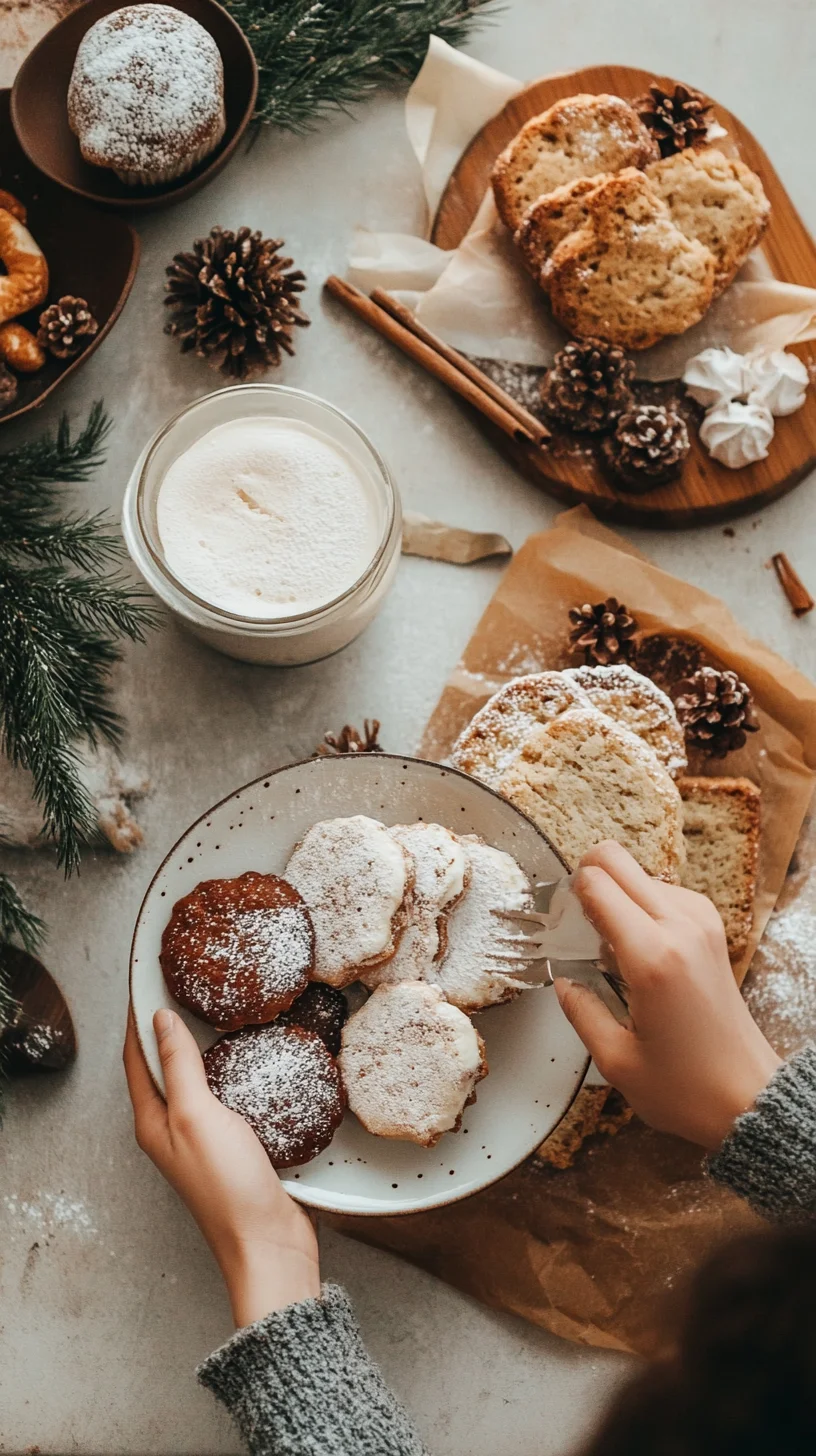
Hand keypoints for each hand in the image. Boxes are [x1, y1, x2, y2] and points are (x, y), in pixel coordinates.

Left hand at [124, 1008, 319, 1325]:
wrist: (269, 1242)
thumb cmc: (227, 1187)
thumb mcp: (196, 1115)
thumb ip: (179, 1066)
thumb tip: (160, 1020)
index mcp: (153, 1123)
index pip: (136, 1058)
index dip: (139, 1018)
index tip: (148, 982)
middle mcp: (173, 1131)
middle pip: (163, 1068)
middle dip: (169, 1029)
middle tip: (189, 988)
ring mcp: (204, 1140)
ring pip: (196, 1082)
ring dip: (203, 1049)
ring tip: (221, 1014)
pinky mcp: (234, 1146)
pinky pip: (226, 1098)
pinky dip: (233, 1073)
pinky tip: (253, 1060)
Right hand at [555, 841, 780, 1149]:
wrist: (747, 1096)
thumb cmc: (687, 1089)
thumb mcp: (615, 1060)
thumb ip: (580, 1009)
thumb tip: (565, 979)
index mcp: (652, 957)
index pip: (597, 884)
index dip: (568, 895)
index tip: (560, 923)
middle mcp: (681, 928)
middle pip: (617, 860)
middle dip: (587, 881)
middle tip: (579, 925)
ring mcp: (702, 924)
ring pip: (640, 874)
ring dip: (617, 897)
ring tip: (610, 950)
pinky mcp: (712, 931)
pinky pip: (665, 893)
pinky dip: (642, 908)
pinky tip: (637, 952)